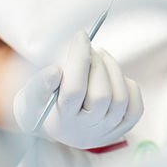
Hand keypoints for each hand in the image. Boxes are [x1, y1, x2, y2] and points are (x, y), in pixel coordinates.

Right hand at [12, 31, 142, 149]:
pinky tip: (112, 76)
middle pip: (101, 96)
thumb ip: (41, 83)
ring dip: (113, 69)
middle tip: (89, 48)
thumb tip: (56, 70)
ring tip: (100, 56)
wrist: (56, 124)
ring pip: (120, 99)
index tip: (81, 35)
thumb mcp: (32, 94)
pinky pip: (135, 106)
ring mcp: (106, 131)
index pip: (74, 90)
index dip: (79, 59)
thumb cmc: (42, 102)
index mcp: (62, 121)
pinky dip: (127, 85)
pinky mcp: (122, 128)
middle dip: (97, 64)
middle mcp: (86, 130)